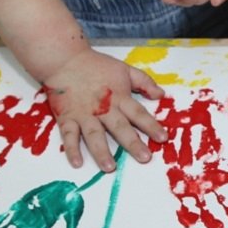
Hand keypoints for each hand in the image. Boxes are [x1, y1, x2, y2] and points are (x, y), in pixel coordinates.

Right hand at [41, 49, 165, 170]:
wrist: (64, 60)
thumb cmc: (96, 65)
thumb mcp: (125, 69)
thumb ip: (144, 82)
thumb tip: (162, 95)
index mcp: (119, 97)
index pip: (138, 113)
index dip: (151, 126)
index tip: (163, 138)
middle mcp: (103, 108)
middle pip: (120, 127)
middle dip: (133, 143)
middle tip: (144, 158)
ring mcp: (83, 114)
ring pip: (94, 135)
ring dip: (101, 152)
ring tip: (110, 168)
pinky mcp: (66, 118)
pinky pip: (69, 135)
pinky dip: (71, 149)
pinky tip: (77, 163)